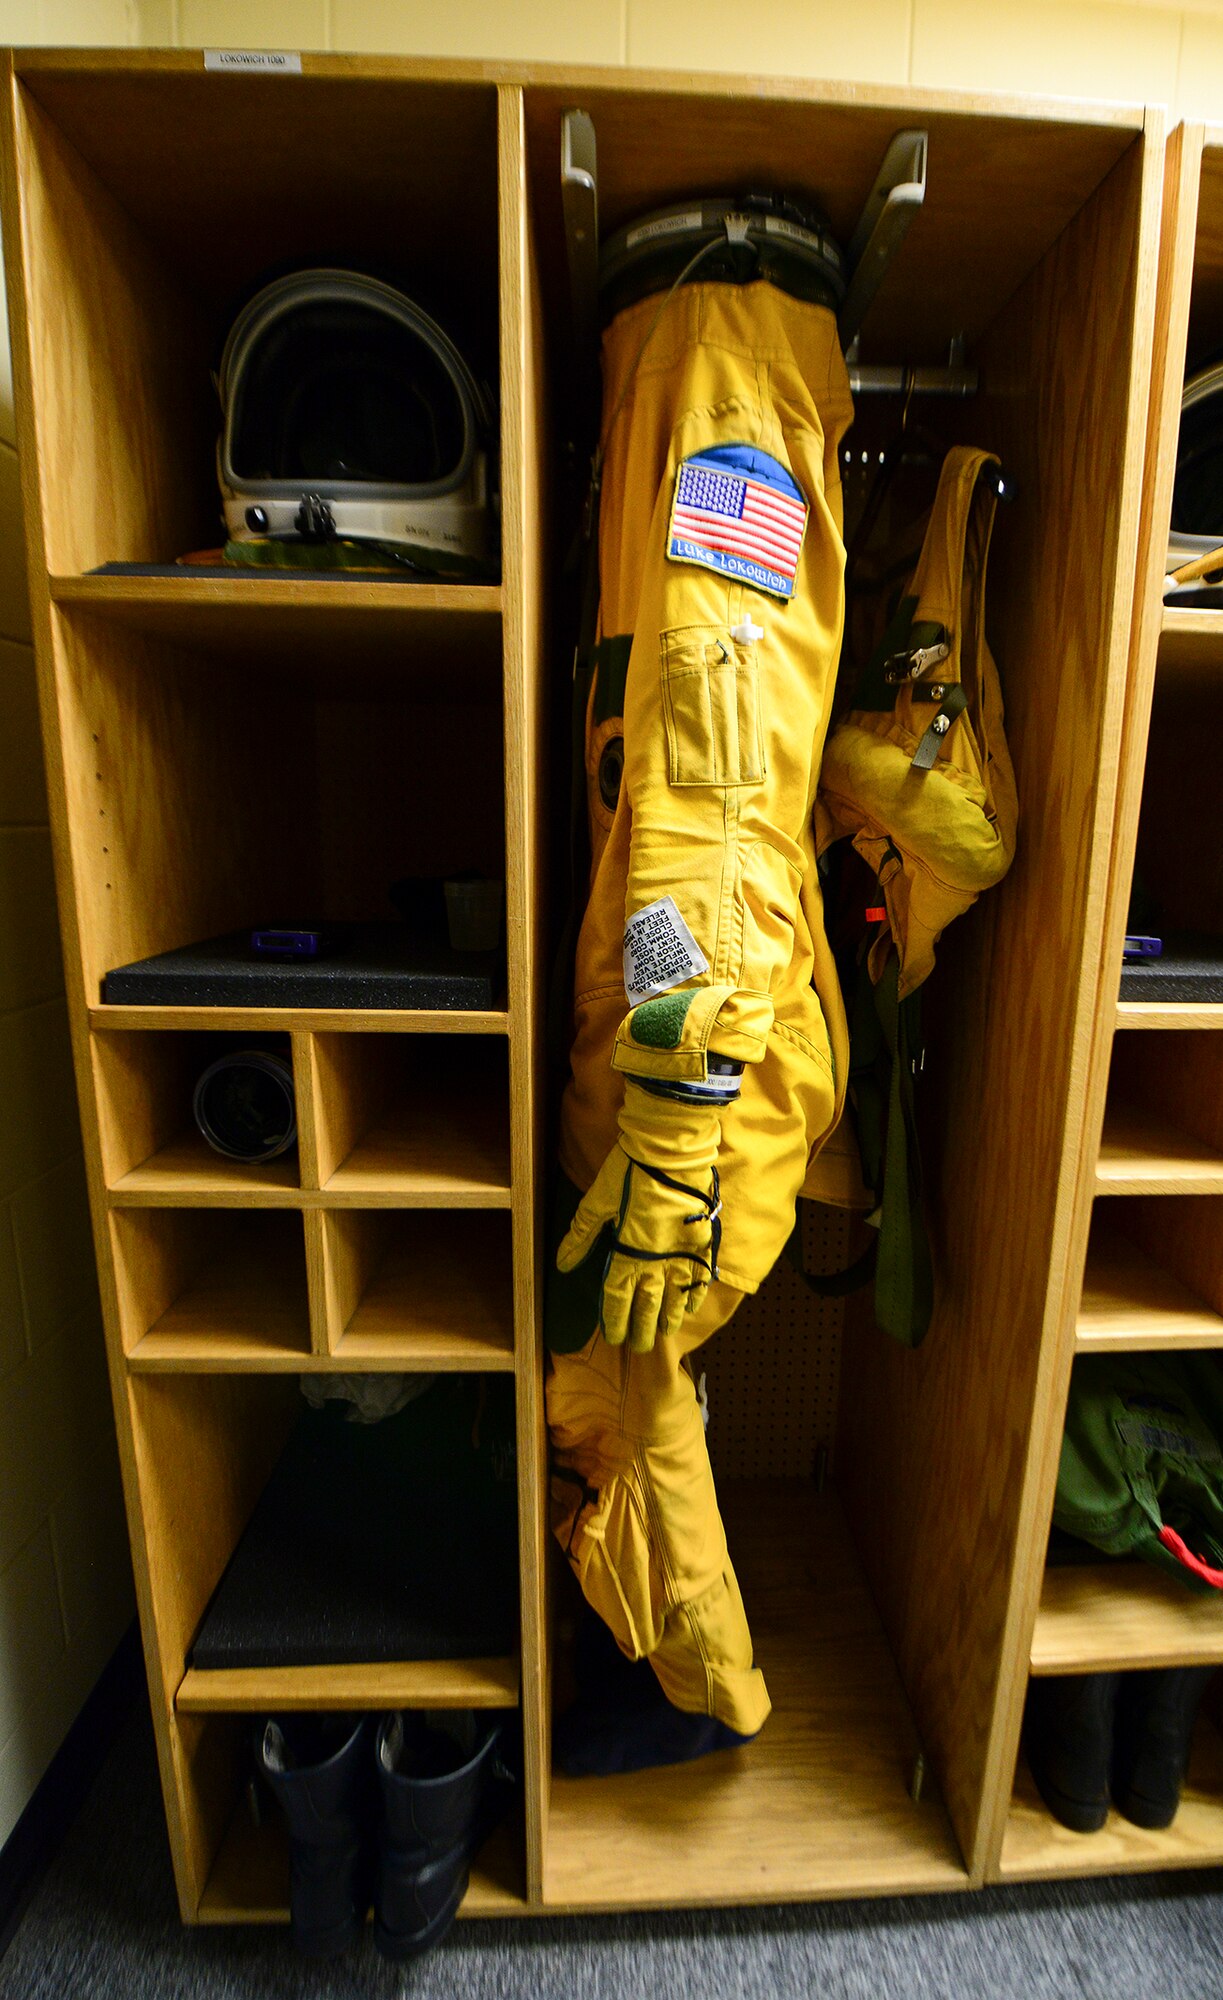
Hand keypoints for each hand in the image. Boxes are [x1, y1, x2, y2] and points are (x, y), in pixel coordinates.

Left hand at [556, 1085, 720, 1351]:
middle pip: (647, 1304)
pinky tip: (691, 1308)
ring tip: (665, 1334)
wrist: (671, 1148)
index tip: (613, 1337)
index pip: (617, 1296)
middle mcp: (656, 1260)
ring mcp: (682, 1253)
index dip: (614, 1319)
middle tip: (639, 1347)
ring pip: (675, 1297)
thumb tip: (562, 1264)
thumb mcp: (597, 1202)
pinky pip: (700, 1277)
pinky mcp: (702, 1241)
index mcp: (627, 1252)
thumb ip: (581, 1237)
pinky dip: (695, 1294)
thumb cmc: (629, 1170)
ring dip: (668, 1318)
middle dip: (641, 1328)